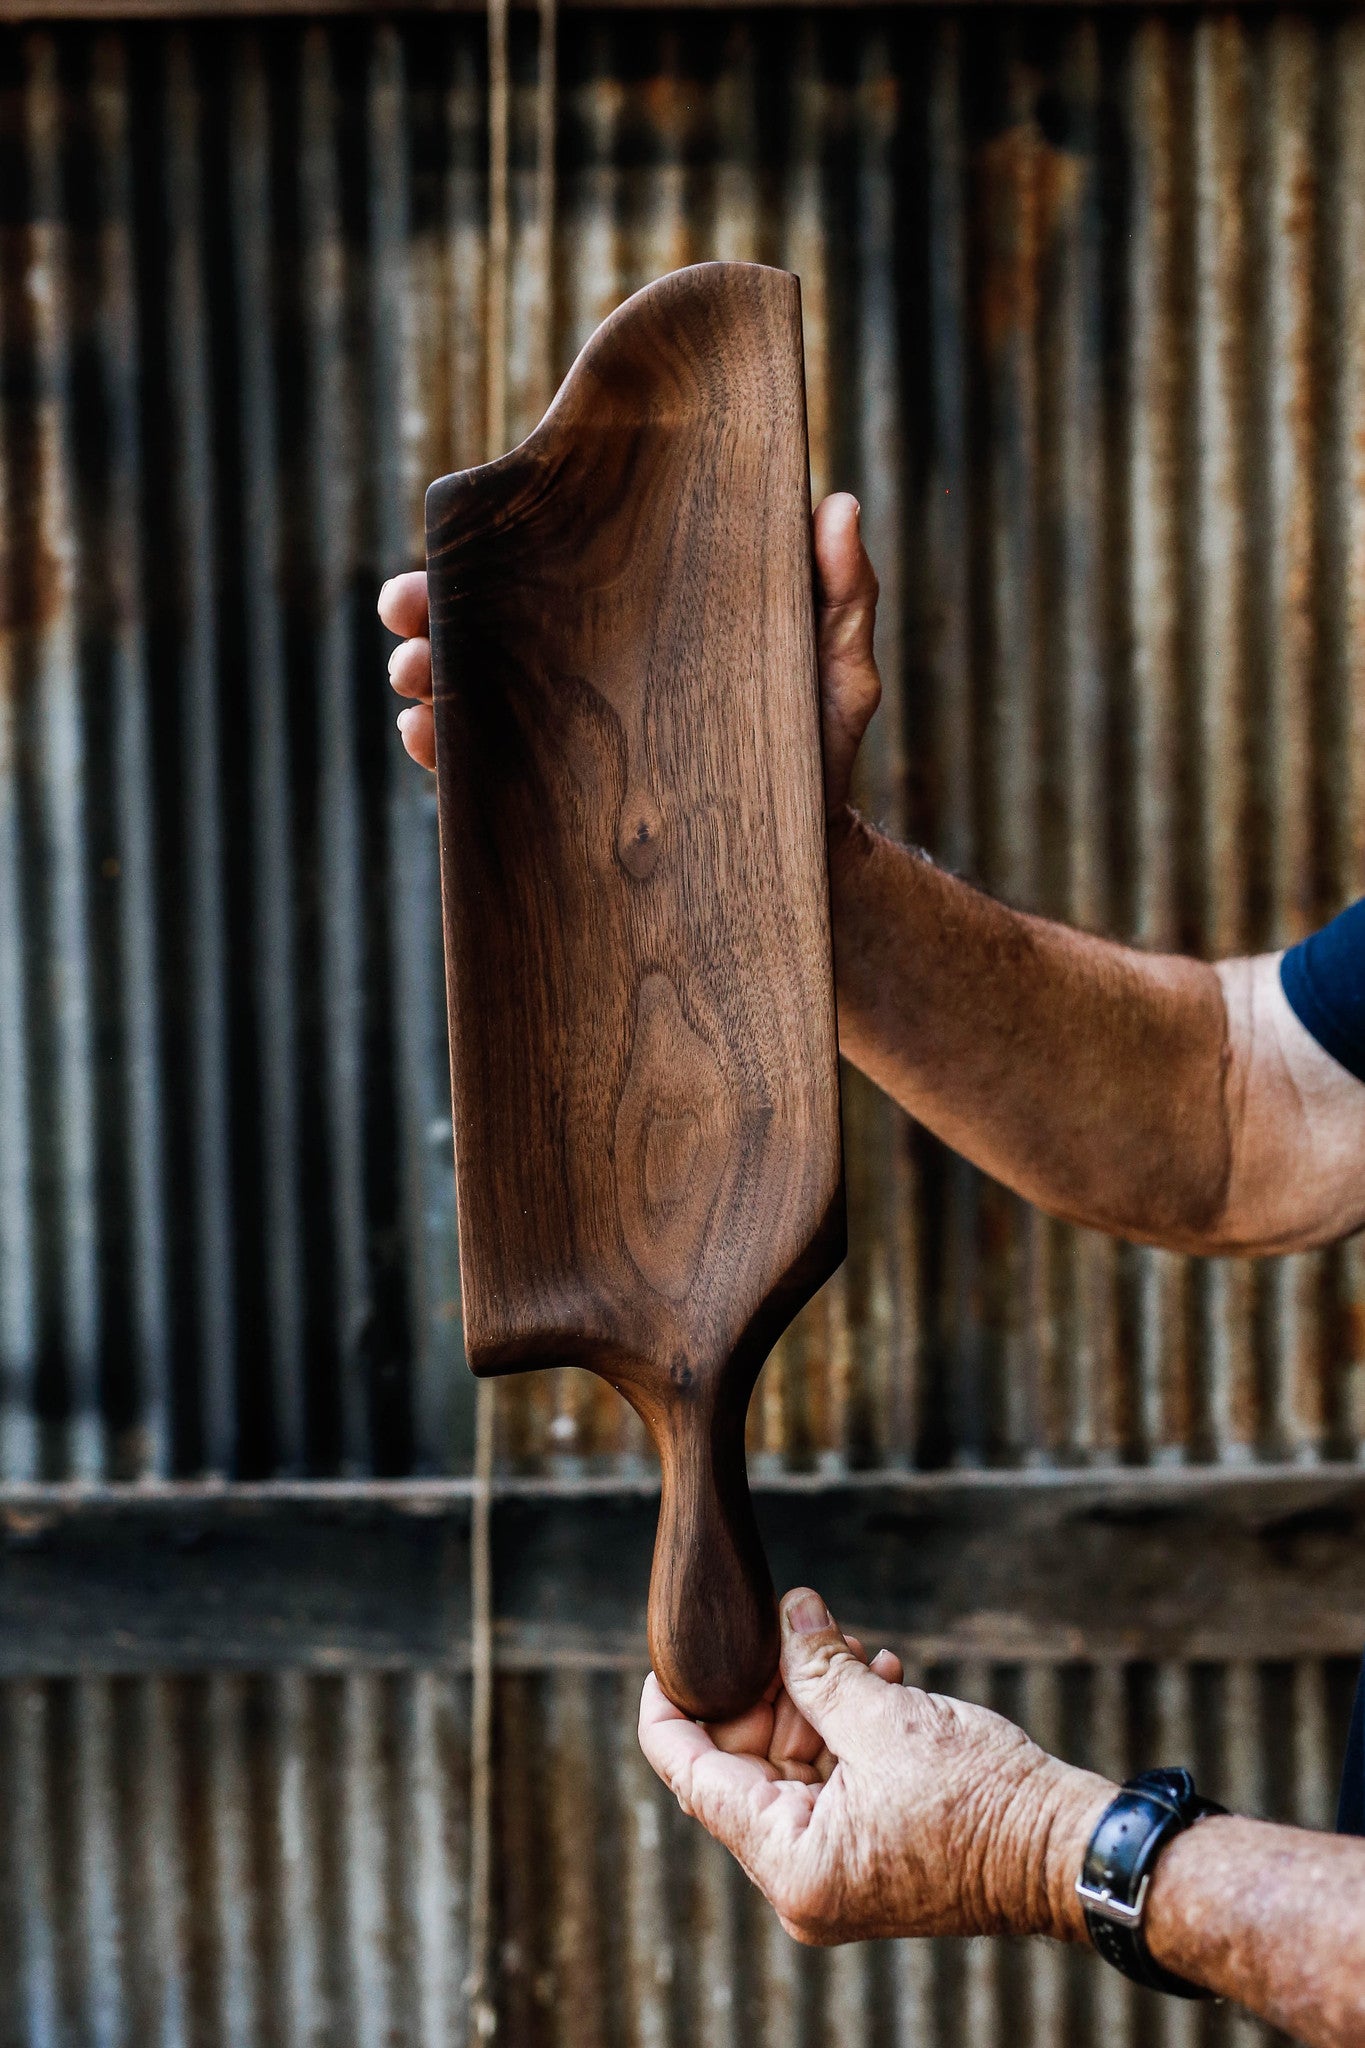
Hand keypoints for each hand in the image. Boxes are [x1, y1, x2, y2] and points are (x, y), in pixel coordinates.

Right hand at [376, 492, 882, 814]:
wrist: (812, 874)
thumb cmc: (824, 762)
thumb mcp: (838, 674)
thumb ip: (841, 597)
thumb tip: (842, 504)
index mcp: (642, 625)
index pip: (555, 576)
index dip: (492, 557)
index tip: (444, 550)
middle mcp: (594, 675)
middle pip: (495, 629)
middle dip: (432, 616)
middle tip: (405, 621)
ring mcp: (573, 742)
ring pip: (476, 697)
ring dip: (426, 680)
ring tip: (411, 682)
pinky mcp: (563, 808)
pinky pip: (485, 776)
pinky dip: (443, 754)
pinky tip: (423, 737)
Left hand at [639, 1587, 1112, 1945]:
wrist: (1068, 1852)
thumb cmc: (985, 1801)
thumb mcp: (887, 1718)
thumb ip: (818, 1667)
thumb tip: (786, 1613)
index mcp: (790, 1863)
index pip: (690, 1775)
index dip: (670, 1707)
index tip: (671, 1654)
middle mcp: (802, 1879)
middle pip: (743, 1765)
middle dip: (767, 1687)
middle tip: (795, 1627)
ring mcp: (836, 1870)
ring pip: (792, 1763)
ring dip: (814, 1698)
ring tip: (849, 1647)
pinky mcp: (870, 1851)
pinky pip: (832, 1779)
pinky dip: (845, 1727)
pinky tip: (876, 1674)